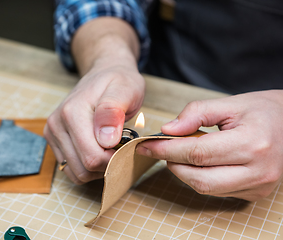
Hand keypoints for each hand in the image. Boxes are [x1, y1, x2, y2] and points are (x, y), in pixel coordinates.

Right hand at [44, 63, 144, 183]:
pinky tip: (99, 151)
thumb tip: (105, 139)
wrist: (104, 73)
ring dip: (97, 168)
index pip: (92, 157)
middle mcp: (57, 124)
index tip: (127, 146)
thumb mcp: (125, 90)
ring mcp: (52, 133)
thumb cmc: (118, 82)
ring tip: (110, 148)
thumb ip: (113, 112)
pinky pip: (70, 169)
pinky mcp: (54, 140)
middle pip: (83, 168)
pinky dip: (87, 167)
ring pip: (76, 172)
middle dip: (106, 164)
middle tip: (120, 146)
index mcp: (72, 112)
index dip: (114, 159)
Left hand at [136, 90, 282, 200]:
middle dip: (172, 164)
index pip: (198, 152)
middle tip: (159, 150)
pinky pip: (217, 191)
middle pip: (199, 178)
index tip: (146, 145)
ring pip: (206, 188)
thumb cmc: (263, 111)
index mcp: (253, 142)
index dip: (166, 150)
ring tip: (178, 154)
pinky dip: (200, 178)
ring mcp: (258, 185)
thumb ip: (196, 114)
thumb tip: (167, 130)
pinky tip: (198, 163)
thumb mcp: (230, 103)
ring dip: (183, 172)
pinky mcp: (256, 193)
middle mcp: (258, 170)